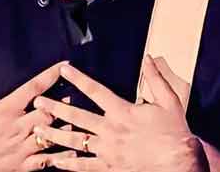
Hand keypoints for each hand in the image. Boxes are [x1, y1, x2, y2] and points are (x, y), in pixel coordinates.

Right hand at [0, 51, 76, 171]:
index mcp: (4, 110)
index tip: (64, 65)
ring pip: (51, 135)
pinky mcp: (21, 165)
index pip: (33, 88)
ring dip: (65, 125)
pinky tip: (73, 149)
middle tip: (75, 92)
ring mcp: (21, 148)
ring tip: (77, 117)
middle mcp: (16, 128)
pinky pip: (47, 160)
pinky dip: (61, 155)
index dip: (50, 75)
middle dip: (63, 101)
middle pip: (48, 112)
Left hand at [33, 55, 208, 171]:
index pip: (95, 91)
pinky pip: (85, 166)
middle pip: (77, 116)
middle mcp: (111, 130)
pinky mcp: (110, 168)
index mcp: (123, 111)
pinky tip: (55, 161)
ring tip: (38, 130)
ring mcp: (108, 150)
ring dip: (54, 134)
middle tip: (38, 102)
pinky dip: (69, 164)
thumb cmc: (176, 134)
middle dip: (55, 108)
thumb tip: (148, 59)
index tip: (63, 70)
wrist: (182, 163)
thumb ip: (155, 79)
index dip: (78, 79)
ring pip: (75, 141)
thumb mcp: (169, 101)